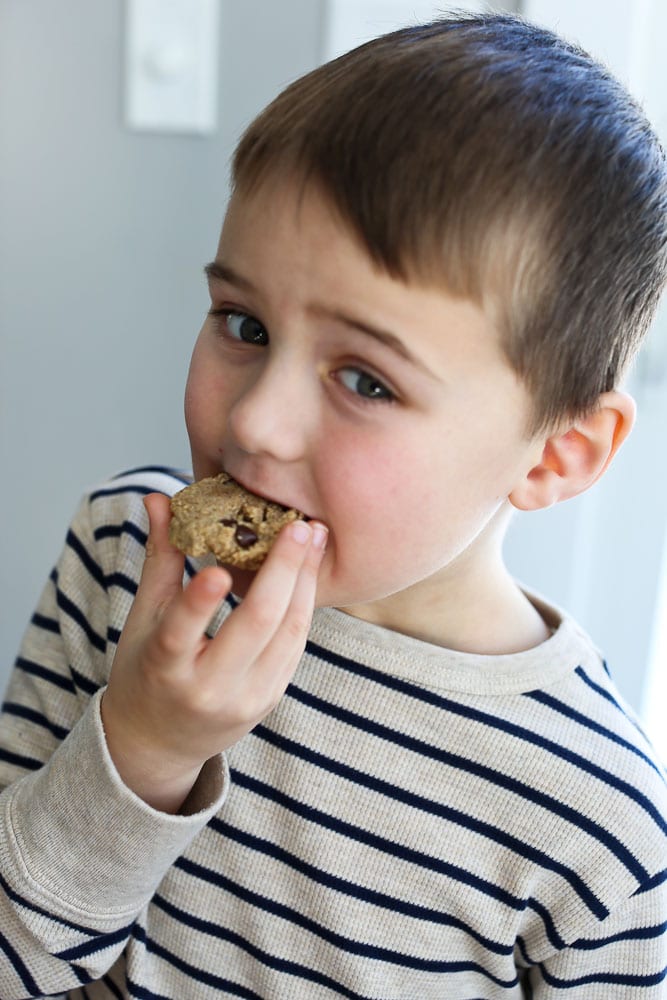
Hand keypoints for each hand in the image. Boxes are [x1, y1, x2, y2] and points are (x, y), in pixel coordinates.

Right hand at [101, 493, 326, 812]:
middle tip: (300, 525)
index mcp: (164, 666)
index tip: (218, 569)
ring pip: (287, 633)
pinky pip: (295, 646)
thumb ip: (160, 557)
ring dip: (305, 581)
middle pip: (255, 626)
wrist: (159, 743)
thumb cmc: (145, 668)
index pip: (180, 632)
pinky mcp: (270, 699)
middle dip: (283, 571)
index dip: (199, 602)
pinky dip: (304, 605)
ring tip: (315, 536)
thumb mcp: (142, 618)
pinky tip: (310, 571)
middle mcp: (207, 688)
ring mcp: (245, 699)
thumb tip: (157, 498)